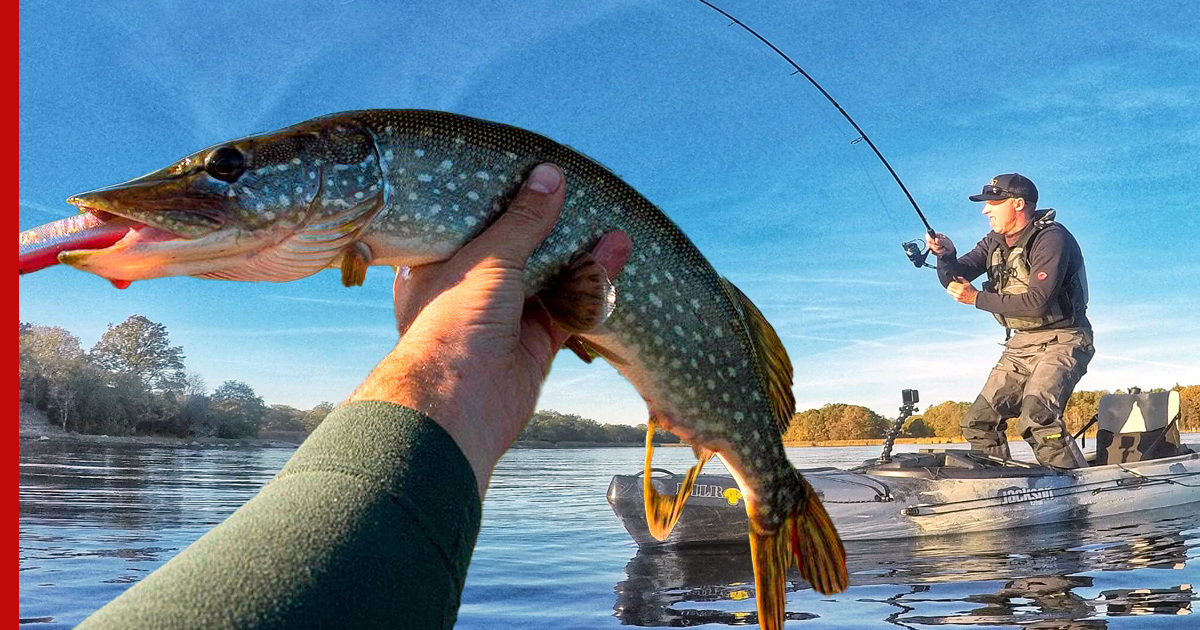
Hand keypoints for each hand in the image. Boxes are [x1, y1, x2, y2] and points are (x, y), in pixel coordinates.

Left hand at [349, 163, 631, 495]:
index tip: (528, 182)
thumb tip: (550, 176)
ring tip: (609, 223)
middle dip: (549, 231)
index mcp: (439, 269)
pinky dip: (592, 284)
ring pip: (548, 282)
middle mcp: (470, 294)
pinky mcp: (535, 347)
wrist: (460, 403)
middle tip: (577, 198)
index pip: (472, 229)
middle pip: (517, 255)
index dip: (501, 207)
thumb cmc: (453, 321)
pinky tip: (615, 253)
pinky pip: (568, 309)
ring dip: (580, 255)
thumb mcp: (489, 257)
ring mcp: (504, 322)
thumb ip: (524, 220)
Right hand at [925, 232, 953, 256]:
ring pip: (932, 249)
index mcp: (936, 235)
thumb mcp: (947, 242)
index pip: (928, 236)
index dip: (931, 240)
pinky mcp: (931, 250)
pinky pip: (933, 253)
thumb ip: (942, 241)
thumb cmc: (949, 244)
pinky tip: (941, 251)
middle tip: (943, 246)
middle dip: (938, 247)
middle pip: (930, 244)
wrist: (950, 251)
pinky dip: (939, 253)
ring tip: (943, 249)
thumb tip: (936, 240)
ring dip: (940, 251)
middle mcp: (932, 240)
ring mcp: (931, 245)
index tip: (936, 242)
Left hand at [947, 276, 977, 304]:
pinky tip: (956, 292)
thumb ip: (961, 279)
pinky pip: (951, 295)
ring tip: (953, 289)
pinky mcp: (957, 300)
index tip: (954, 282)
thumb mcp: (967, 283)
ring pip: (949, 292)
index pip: (951, 284)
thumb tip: (956, 277)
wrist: (975, 298)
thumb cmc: (972, 290)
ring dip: (950, 290)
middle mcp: (958, 292)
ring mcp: (957, 296)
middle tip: (952, 285)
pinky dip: (952, 293)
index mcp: (961, 287)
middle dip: (950, 286)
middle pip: (949, 288)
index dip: (952, 282)